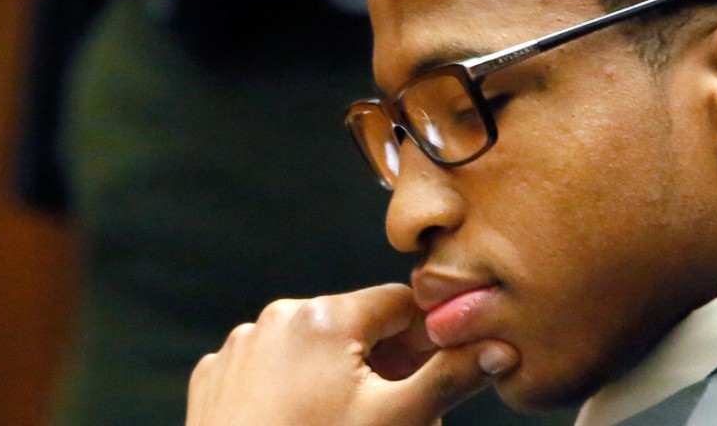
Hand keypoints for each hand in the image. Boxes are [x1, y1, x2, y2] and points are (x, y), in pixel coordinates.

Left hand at [186, 284, 519, 425]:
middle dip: (387, 358)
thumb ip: (451, 377)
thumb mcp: (397, 421)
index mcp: (325, 315)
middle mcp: (279, 316)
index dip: (426, 335)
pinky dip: (295, 383)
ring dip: (342, 370)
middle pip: (357, 324)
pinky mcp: (215, 376)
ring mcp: (241, 345)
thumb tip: (501, 349)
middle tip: (402, 406)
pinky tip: (306, 422)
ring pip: (314, 346)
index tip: (438, 368)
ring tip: (352, 420)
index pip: (400, 303)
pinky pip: (271, 364)